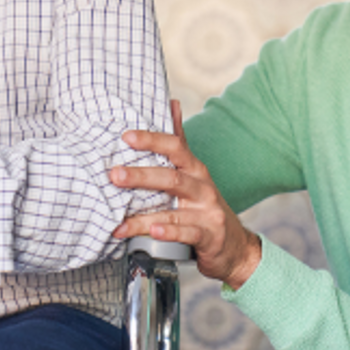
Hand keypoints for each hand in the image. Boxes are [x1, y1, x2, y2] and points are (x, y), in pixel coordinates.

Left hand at [109, 101, 261, 289]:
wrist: (234, 246)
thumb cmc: (205, 206)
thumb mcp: (194, 173)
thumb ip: (180, 143)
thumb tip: (172, 103)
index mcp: (195, 169)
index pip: (175, 147)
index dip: (152, 140)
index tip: (127, 137)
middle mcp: (202, 187)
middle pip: (172, 177)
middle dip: (141, 176)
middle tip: (114, 175)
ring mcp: (207, 212)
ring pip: (175, 210)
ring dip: (144, 216)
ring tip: (120, 221)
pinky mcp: (209, 236)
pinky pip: (188, 233)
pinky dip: (170, 233)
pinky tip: (153, 233)